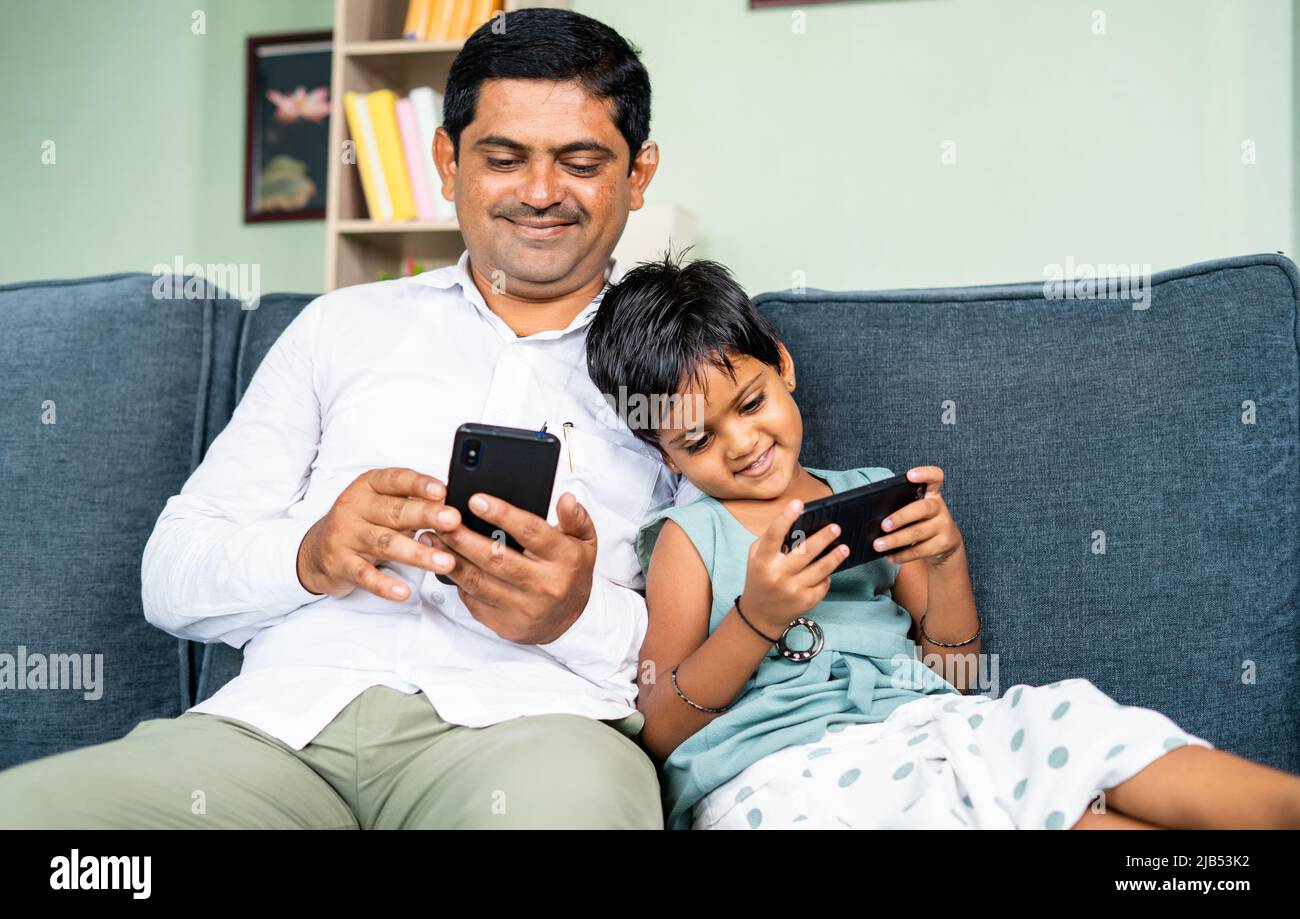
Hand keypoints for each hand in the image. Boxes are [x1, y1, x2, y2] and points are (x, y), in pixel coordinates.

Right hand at [295, 467, 451, 600]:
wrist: (317, 550)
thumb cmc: (362, 523)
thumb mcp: (383, 505)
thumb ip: (412, 502)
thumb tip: (451, 506)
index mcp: (368, 486)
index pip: (395, 480)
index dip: (419, 485)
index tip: (442, 491)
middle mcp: (354, 507)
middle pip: (394, 512)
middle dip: (426, 516)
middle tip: (453, 521)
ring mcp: (345, 536)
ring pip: (385, 543)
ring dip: (417, 553)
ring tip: (444, 562)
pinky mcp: (340, 564)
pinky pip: (364, 576)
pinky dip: (385, 584)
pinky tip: (404, 591)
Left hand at [421, 490, 597, 644]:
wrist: (569, 621)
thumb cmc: (570, 573)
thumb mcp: (584, 543)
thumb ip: (575, 518)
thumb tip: (566, 498)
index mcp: (564, 559)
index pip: (531, 532)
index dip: (502, 515)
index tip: (476, 500)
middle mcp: (544, 585)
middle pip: (497, 558)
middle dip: (465, 537)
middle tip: (442, 518)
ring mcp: (522, 608)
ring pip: (478, 581)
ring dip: (451, 558)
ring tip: (433, 537)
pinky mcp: (503, 623)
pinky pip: (473, 599)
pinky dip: (455, 579)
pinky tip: (442, 561)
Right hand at [739, 498, 850, 633]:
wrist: (759, 616)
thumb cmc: (760, 579)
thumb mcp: (756, 558)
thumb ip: (770, 540)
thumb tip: (794, 522)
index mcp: (763, 561)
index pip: (774, 536)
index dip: (786, 518)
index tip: (798, 503)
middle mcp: (777, 575)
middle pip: (805, 552)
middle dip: (823, 537)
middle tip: (836, 527)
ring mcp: (793, 590)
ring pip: (821, 569)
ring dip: (835, 557)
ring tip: (844, 548)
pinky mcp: (805, 601)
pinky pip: (823, 584)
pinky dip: (827, 576)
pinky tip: (828, 571)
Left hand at [873, 466, 963, 566]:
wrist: (947, 543)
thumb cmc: (922, 521)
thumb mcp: (917, 509)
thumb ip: (901, 506)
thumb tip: (871, 514)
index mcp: (932, 494)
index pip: (935, 477)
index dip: (925, 474)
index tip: (910, 475)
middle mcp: (939, 507)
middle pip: (922, 508)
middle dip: (901, 517)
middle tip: (883, 525)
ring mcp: (944, 526)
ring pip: (917, 533)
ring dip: (895, 540)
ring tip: (878, 545)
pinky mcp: (944, 544)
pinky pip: (919, 550)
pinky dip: (902, 555)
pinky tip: (889, 557)